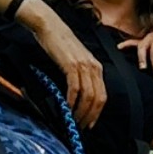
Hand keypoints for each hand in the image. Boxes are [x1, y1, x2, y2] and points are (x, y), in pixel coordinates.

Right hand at [17, 0, 108, 126]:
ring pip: (88, 96)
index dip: (97, 113)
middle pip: (98, 98)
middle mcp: (94, 67)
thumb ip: (80, 75)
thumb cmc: (59, 44)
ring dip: (81, 112)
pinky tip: (67, 108)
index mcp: (96, 67)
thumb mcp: (75, 60)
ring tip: (73, 121)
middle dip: (90, 116)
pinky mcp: (72, 64)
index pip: (103, 95)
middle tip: (81, 127)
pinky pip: (75, 88)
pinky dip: (72, 101)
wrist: (49, 26)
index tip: (89, 124)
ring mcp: (84, 65)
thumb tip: (77, 95)